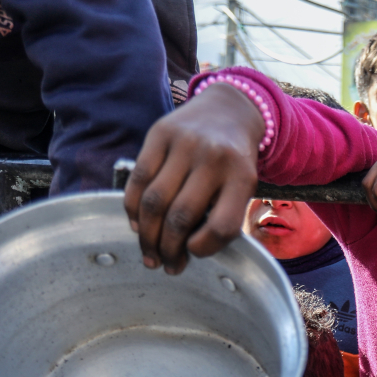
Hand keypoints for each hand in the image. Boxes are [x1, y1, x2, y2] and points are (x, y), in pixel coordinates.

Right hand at [123, 82, 262, 273]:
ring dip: (147, 235)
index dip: (205, 249)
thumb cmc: (235, 161)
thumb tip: (188, 251)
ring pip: (155, 201)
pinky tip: (136, 224)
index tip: (194, 255)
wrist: (229, 110)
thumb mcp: (244, 185)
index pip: (222, 226)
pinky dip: (133, 207)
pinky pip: (138, 179)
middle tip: (164, 265)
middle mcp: (213, 159)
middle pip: (181, 217)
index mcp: (242, 177)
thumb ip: (224, 213)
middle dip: (168, 249)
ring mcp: (185, 144)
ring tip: (149, 253)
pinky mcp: (159, 133)